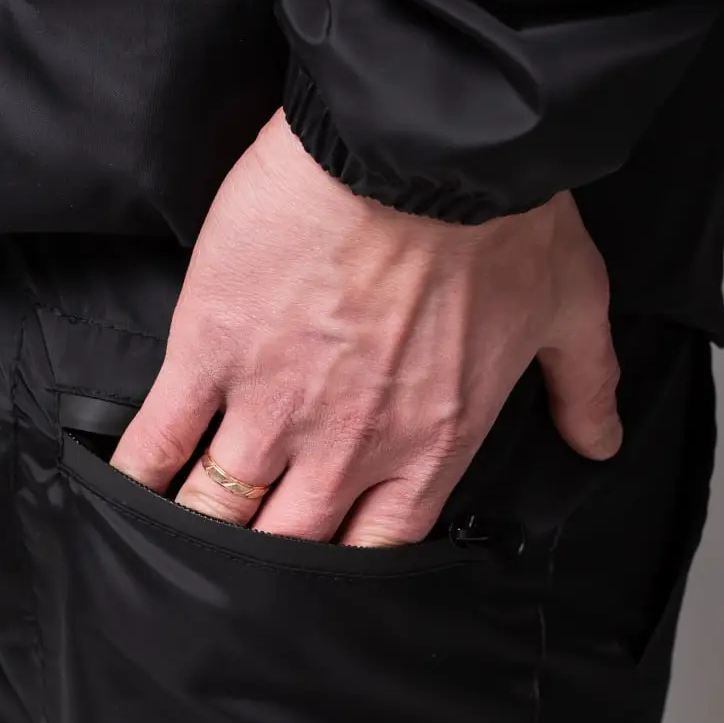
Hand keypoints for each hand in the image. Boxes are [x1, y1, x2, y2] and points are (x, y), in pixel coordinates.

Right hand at [110, 109, 620, 546]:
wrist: (418, 144)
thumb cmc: (498, 218)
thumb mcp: (569, 306)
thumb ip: (586, 387)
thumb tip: (601, 442)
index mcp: (427, 447)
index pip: (375, 550)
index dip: (341, 575)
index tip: (316, 577)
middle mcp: (345, 448)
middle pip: (286, 547)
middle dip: (258, 569)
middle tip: (231, 578)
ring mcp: (270, 406)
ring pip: (215, 509)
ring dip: (193, 533)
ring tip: (170, 547)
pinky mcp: (210, 351)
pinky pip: (158, 439)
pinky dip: (136, 475)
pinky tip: (122, 493)